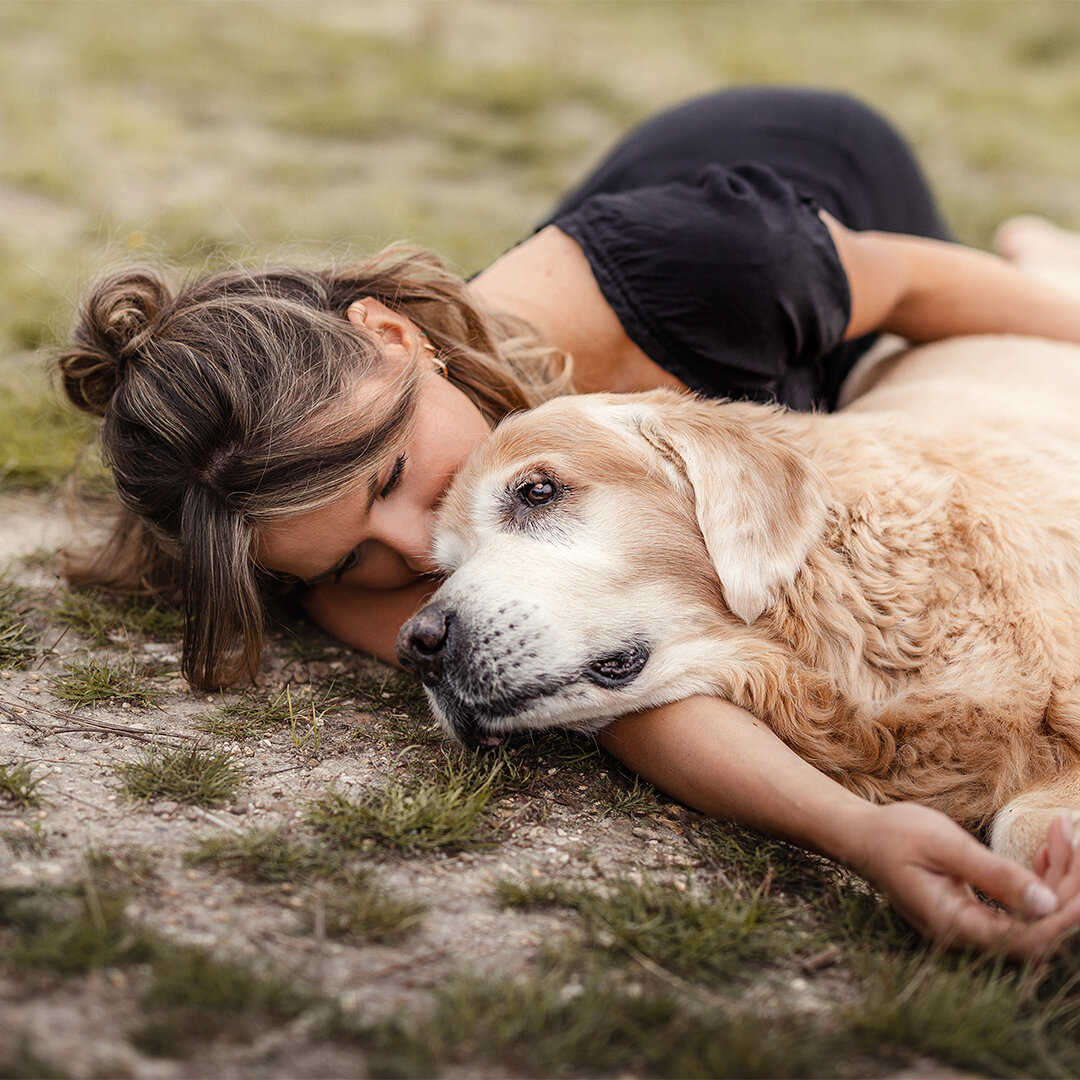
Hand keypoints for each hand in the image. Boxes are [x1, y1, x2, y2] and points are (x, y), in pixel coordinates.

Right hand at [856, 802, 1079, 960]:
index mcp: (955, 924)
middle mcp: (966, 935)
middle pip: (1038, 928)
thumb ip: (994, 875)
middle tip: (1071, 835)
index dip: (1065, 916)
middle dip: (1066, 886)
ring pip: (1033, 916)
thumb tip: (1046, 904)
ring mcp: (971, 926)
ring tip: (1062, 831)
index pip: (1029, 939)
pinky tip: (1046, 851)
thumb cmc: (895, 835)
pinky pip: (1019, 906)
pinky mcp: (975, 912)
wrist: (862, 836)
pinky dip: (1038, 878)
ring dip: (1056, 878)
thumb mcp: (945, 845)